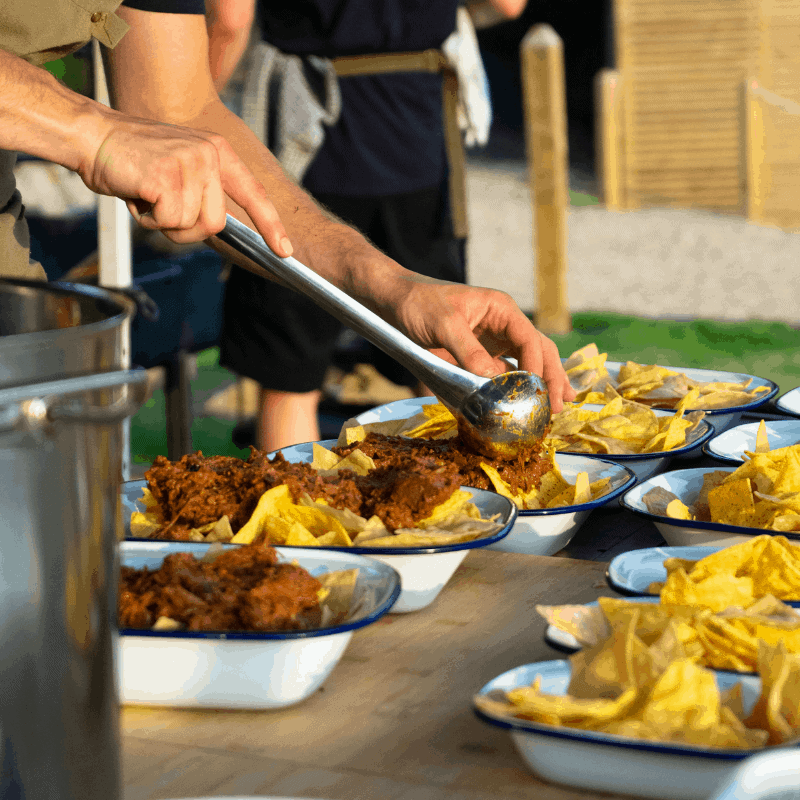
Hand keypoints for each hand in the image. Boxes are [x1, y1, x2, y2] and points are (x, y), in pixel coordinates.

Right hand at [80, 115, 292, 254]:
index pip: (253, 194)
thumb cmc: (133, 162)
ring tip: (147, 195)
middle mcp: (210, 154)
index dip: (271, 225)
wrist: (91, 135)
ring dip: (164, 224)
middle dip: (187, 229)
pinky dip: (148, 219)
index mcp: (218, 152)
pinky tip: (137, 194)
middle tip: (161, 209)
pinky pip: (168, 222)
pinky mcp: (168, 176)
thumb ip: (204, 194)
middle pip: (217, 223)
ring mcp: (190, 163)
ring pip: (192, 225)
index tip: (285, 251)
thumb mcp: (181, 170)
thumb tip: (221, 228)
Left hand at [390, 276, 575, 412]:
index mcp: (501, 309)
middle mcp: (504, 324)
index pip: (529, 339)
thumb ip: (469, 351)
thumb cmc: (419, 304)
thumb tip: (494, 379)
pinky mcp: (482, 355)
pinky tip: (531, 400)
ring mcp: (494, 340)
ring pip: (529, 361)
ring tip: (560, 405)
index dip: (537, 366)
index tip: (537, 390)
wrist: (396, 301)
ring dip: (544, 382)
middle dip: (552, 376)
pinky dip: (520, 386)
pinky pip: (506, 371)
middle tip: (560, 405)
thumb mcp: (444, 325)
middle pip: (539, 350)